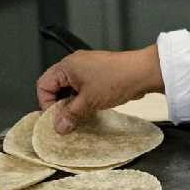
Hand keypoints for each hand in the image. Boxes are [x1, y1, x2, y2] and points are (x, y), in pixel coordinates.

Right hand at [35, 44, 163, 133]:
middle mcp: (76, 64)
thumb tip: (59, 125)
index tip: (55, 118)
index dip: (46, 103)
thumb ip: (70, 115)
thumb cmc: (119, 79)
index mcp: (67, 66)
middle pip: (56, 86)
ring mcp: (88, 68)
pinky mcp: (100, 73)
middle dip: (61, 104)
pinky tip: (91, 109)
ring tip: (81, 116)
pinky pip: (84, 88)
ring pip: (71, 89)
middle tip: (67, 119)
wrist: (145, 72)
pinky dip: (85, 99)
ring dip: (74, 103)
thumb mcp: (89, 101)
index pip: (43, 85)